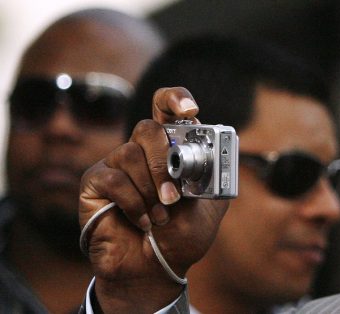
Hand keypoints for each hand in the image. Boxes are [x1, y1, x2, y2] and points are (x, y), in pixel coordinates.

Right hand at [79, 87, 228, 312]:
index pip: (167, 107)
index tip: (191, 110)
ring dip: (150, 190)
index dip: (175, 99)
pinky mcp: (95, 183)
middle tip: (174, 196)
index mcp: (172, 148)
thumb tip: (216, 153)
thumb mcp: (210, 206)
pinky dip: (134, 203)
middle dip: (164, 162)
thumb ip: (213, 176)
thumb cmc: (182, 235)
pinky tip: (144, 221)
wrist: (156, 268)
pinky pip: (113, 179)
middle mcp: (142, 150)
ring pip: (130, 154)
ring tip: (162, 215)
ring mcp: (117, 164)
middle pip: (148, 127)